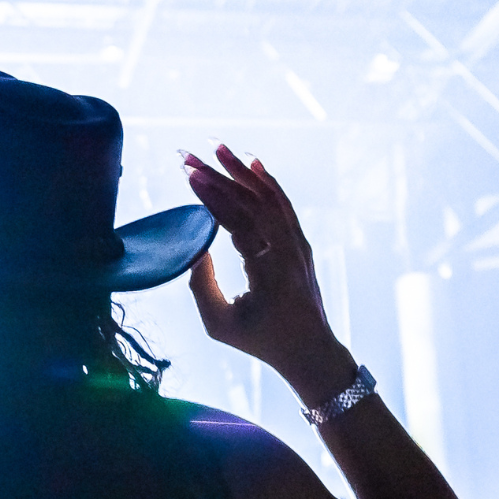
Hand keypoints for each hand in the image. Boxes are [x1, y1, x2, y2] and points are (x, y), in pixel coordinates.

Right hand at [183, 145, 353, 404]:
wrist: (310, 351)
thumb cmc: (261, 341)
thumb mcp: (219, 323)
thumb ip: (203, 285)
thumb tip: (195, 247)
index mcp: (267, 269)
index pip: (236, 220)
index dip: (211, 194)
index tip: (188, 173)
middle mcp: (287, 249)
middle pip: (250, 201)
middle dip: (218, 174)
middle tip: (188, 154)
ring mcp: (298, 244)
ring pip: (269, 197)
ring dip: (242, 171)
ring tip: (218, 147)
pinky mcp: (300, 244)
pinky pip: (283, 206)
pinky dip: (268, 182)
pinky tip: (253, 163)